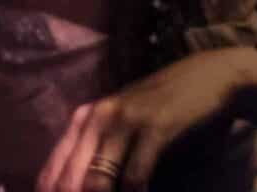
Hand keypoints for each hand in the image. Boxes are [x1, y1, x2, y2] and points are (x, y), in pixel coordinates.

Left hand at [36, 50, 246, 191]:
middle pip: (70, 175)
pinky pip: (135, 175)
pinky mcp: (154, 128)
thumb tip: (75, 184)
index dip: (51, 187)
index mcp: (86, 116)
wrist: (206, 76)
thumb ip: (97, 148)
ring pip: (98, 177)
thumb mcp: (120, 121)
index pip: (56, 163)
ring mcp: (126, 120)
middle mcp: (99, 115)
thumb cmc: (158, 104)